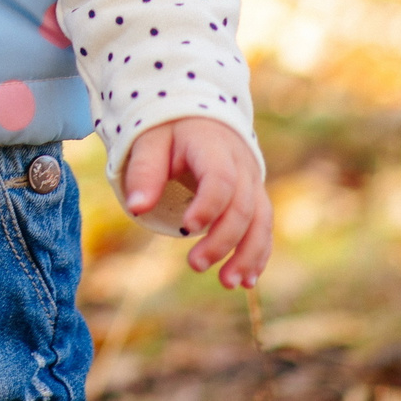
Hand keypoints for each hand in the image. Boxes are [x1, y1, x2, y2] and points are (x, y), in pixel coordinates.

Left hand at [123, 116, 271, 287]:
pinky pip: (264, 227)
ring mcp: (253, 182)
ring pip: (261, 221)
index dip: (207, 205)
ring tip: (228, 283)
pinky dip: (258, 253)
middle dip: (223, 240)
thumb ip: (144, 172)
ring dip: (248, 255)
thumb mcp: (148, 141)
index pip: (219, 179)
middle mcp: (241, 166)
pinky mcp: (256, 197)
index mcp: (213, 146)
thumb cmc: (168, 131)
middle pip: (242, 207)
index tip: (185, 228)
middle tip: (195, 265)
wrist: (198, 118)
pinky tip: (247, 280)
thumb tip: (136, 208)